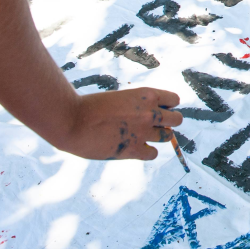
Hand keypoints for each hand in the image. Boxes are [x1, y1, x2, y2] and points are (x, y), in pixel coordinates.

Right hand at [59, 88, 182, 159]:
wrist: (72, 120)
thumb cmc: (91, 106)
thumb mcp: (121, 98)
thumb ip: (138, 105)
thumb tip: (150, 114)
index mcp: (146, 95)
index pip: (174, 100)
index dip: (167, 106)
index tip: (157, 110)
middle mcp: (150, 113)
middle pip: (177, 120)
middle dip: (168, 123)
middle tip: (154, 125)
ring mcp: (143, 132)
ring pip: (168, 137)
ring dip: (158, 137)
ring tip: (142, 136)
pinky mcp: (133, 150)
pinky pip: (153, 154)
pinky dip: (147, 152)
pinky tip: (135, 148)